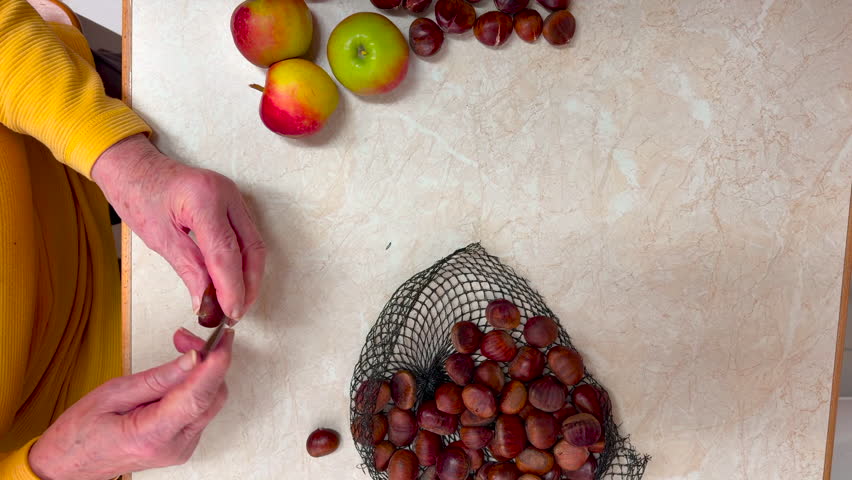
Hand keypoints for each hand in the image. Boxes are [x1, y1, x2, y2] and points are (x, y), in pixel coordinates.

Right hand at [28, 328, 232, 479]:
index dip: (215, 365)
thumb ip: (158, 378)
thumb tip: (193, 358)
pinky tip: (179, 373)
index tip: (222, 341)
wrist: (68, 466)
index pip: (197, 397)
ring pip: (210, 402)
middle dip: (207, 361)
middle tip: (185, 338)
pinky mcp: (184, 443)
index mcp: (153, 436)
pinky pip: (200, 409)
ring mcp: (182, 448)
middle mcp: (174, 446)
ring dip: (203, 372)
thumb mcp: (113, 394)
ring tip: (180, 348)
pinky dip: (196, 386)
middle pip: (212, 397)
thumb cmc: (80, 433)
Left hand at [92, 134, 265, 319]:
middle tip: (236, 311)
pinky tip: (234, 278)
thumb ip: (189, 270)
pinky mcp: (233, 202)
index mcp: (204, 200)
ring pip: (254, 243)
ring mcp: (233, 196)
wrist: (134, 167)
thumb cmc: (139, 194)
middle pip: (252, 247)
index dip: (232, 287)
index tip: (230, 313)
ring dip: (249, 274)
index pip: (226, 253)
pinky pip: (247, 235)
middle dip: (248, 283)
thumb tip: (205, 302)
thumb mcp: (159, 238)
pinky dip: (244, 260)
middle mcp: (226, 194)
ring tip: (236, 300)